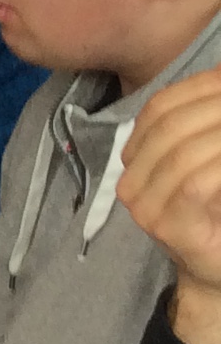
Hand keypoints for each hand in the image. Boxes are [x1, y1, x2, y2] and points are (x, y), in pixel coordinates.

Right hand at [118, 77, 220, 343]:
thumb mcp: (210, 158)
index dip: (201, 86)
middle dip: (215, 108)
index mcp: (138, 159)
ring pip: (183, 152)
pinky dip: (219, 167)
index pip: (160, 107)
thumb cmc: (220, 213)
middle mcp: (132, 182)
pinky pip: (194, 184)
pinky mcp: (167, 227)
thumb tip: (219, 72)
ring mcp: (145, 207)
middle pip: (171, 124)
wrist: (219, 271)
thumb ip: (207, 124)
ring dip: (220, 136)